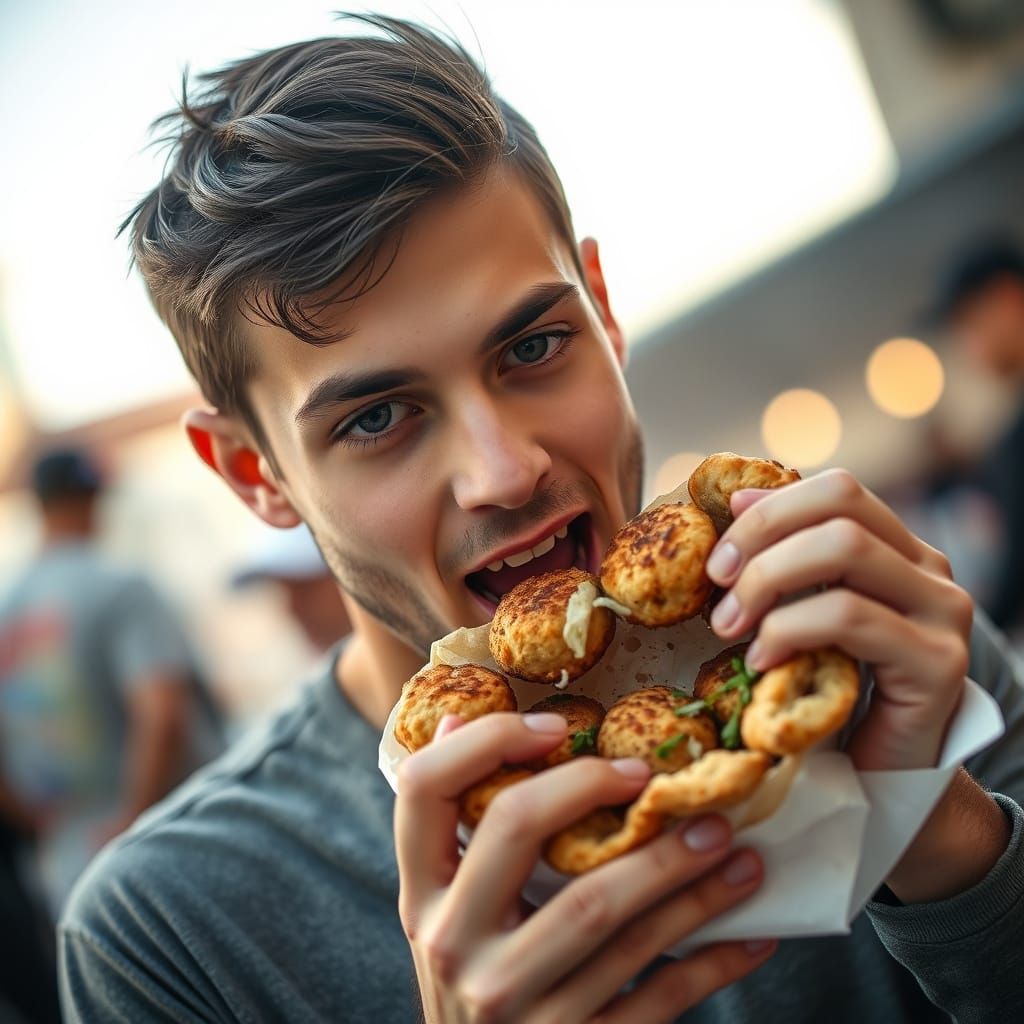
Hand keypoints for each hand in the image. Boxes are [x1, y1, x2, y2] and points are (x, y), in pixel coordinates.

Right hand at [395, 712, 775, 1023]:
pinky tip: (752, 936)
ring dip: (680, 872)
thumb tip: (459, 717)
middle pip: (518, 830)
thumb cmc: (477, 979)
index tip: (557, 727)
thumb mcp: (447, 911)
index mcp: (422, 894)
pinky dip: (712, 963)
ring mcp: (511, 1003)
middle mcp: (453, 943)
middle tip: (657, 779)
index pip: (424, 787)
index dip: (486, 739)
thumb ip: (453, 828)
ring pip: (605, 914)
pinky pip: (655, 998)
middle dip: (594, 787)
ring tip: (732, 844)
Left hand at [705, 468, 972, 771]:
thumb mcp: (799, 613)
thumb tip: (737, 499)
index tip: (719, 552)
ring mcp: (942, 611)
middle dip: (760, 537)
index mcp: (897, 547)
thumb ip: (784, 560)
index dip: (770, 507)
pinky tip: (761, 661)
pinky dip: (789, 629)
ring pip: (844, 549)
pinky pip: (848, 615)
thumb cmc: (828, 688)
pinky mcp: (937, 661)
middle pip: (840, 506)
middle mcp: (929, 568)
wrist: (880, 775)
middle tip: (716, 585)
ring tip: (729, 627)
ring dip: (766, 581)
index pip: (837, 488)